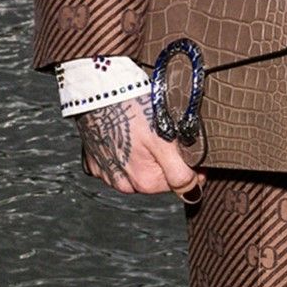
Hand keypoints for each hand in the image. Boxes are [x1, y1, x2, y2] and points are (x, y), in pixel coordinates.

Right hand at [75, 94, 202, 204]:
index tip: (192, 148)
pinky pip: (115, 161)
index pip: (180, 183)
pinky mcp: (93, 159)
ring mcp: (106, 172)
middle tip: (165, 132)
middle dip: (166, 159)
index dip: (192, 166)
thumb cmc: (133, 111)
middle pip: (158, 176)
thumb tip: (192, 195)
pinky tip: (125, 133)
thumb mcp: (166, 141)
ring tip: (142, 130)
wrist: (98, 91)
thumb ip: (180, 173)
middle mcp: (124, 183)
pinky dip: (122, 150)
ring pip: (136, 170)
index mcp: (145, 181)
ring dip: (144, 156)